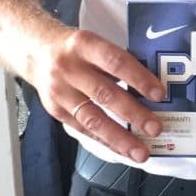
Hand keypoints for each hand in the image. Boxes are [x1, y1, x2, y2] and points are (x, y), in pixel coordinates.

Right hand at [31, 28, 165, 163]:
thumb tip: (150, 88)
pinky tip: (121, 150)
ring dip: (119, 138)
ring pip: (92, 119)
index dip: (139, 79)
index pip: (116, 62)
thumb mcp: (93, 43)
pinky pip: (83, 129)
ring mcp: (60, 91)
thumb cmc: (74, 49)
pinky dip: (105, 141)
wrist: (35, 51)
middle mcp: (69, 68)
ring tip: (140, 152)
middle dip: (134, 114)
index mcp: (84, 44)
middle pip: (105, 94)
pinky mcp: (55, 110)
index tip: (159, 95)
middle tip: (155, 128)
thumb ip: (117, 62)